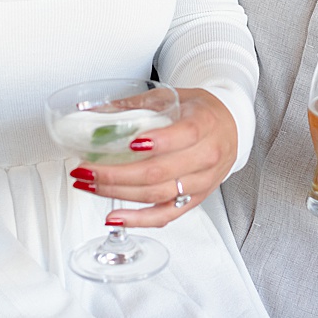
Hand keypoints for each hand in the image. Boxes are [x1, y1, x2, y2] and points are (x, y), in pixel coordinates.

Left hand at [75, 89, 236, 227]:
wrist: (231, 128)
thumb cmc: (201, 112)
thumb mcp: (172, 97)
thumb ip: (135, 104)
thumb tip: (94, 110)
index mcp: (204, 124)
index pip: (184, 134)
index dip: (158, 141)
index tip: (130, 143)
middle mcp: (206, 156)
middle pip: (160, 171)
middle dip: (116, 173)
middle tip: (86, 168)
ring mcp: (201, 182)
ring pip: (158, 195)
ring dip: (118, 193)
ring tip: (89, 186)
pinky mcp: (194, 200)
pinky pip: (166, 215)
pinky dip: (139, 220)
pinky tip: (115, 218)